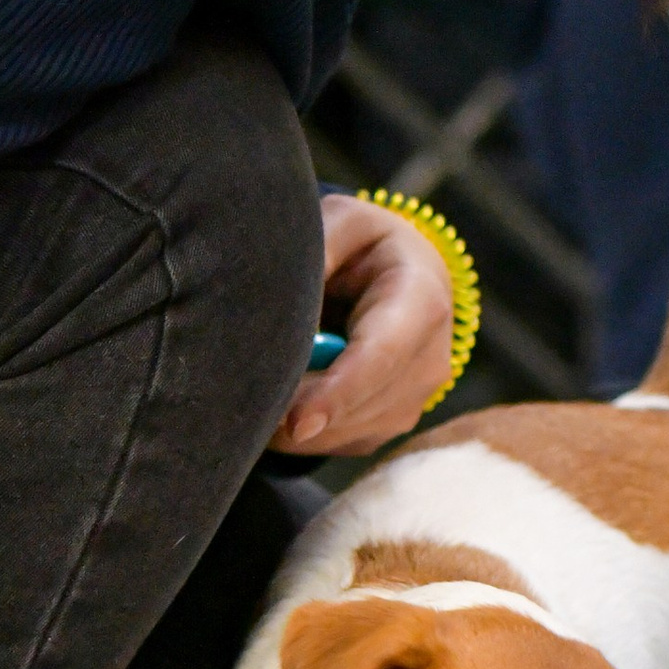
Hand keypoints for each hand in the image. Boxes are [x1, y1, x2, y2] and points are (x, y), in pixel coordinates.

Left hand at [273, 194, 453, 456]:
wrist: (405, 275)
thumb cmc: (362, 246)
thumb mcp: (340, 224)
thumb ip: (317, 254)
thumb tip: (280, 305)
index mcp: (421, 301)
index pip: (380, 357)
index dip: (337, 394)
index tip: (295, 423)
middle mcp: (430, 361)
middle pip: (358, 407)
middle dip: (297, 411)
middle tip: (239, 393)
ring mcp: (415, 400)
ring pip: (343, 433)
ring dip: (294, 421)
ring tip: (261, 381)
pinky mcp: (392, 425)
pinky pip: (338, 444)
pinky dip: (303, 429)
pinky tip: (286, 392)